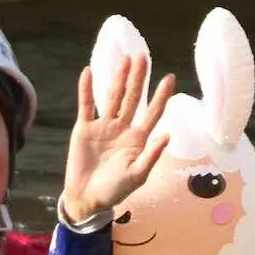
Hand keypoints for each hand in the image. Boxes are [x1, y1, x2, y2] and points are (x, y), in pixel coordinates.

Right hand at [62, 54, 173, 222]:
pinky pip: (86, 105)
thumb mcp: (138, 175)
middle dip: (139, 79)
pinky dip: (87, 89)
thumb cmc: (116, 190)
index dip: (161, 96)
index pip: (153, 112)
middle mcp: (123, 128)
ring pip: (112, 97)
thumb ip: (152, 155)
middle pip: (133, 98)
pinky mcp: (84, 128)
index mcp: (139, 139)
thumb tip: (167, 135)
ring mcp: (104, 126)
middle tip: (143, 57)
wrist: (87, 198)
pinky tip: (89, 72)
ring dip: (118, 79)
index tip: (169, 77)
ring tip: (124, 59)